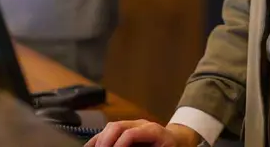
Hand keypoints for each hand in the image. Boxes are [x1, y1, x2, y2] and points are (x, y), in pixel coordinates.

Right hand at [84, 121, 200, 146]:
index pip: (130, 133)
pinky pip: (110, 131)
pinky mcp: (127, 129)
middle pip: (118, 126)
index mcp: (154, 131)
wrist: (178, 142)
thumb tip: (123, 145)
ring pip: (112, 127)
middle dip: (105, 141)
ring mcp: (133, 125)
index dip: (119, 144)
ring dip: (100, 140)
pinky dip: (99, 139)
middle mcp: (141, 124)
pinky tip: (91, 146)